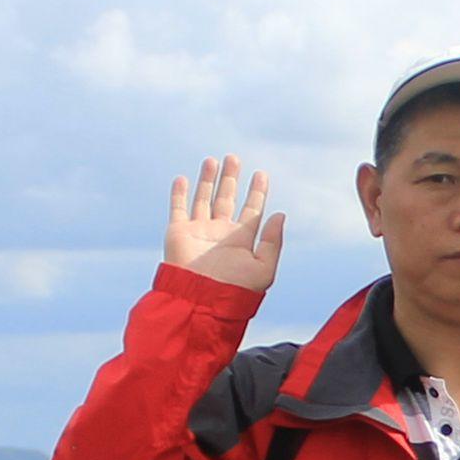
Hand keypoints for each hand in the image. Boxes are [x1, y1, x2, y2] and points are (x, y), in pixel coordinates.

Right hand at [165, 155, 286, 294]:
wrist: (201, 301)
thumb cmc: (235, 290)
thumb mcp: (264, 268)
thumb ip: (273, 241)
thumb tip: (281, 215)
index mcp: (241, 241)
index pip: (251, 211)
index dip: (257, 192)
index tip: (261, 174)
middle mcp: (220, 234)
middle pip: (227, 199)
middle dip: (231, 179)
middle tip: (234, 158)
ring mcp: (199, 232)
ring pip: (204, 199)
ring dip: (208, 180)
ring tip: (213, 160)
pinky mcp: (179, 233)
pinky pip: (178, 209)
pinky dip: (179, 194)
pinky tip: (182, 178)